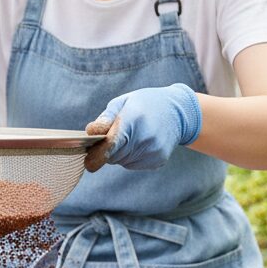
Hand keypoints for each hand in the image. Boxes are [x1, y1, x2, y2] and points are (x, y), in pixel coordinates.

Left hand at [84, 83, 201, 171]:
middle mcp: (145, 138)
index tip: (88, 162)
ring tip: (130, 136)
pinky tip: (140, 143)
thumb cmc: (144, 104)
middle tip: (110, 138)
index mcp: (134, 120)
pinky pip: (133, 165)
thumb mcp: (123, 102)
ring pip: (122, 162)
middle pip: (113, 156)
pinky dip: (130, 157)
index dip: (97, 155)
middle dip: (105, 151)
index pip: (111, 145)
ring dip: (118, 153)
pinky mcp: (158, 160)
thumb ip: (105, 118)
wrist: (178, 112)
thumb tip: (90, 132)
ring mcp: (153, 151)